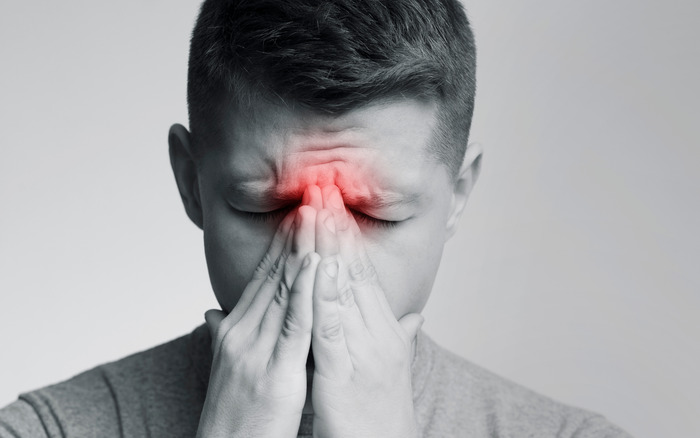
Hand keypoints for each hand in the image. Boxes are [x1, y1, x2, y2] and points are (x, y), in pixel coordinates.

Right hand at [196, 207, 319, 437]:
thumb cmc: (232, 415)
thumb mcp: (226, 368)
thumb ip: (222, 335)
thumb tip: (213, 312)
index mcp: (235, 331)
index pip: (262, 278)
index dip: (281, 245)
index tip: (299, 214)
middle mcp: (242, 333)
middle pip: (272, 274)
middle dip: (294, 235)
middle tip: (312, 198)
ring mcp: (256, 350)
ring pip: (283, 290)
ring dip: (302, 250)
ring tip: (317, 215)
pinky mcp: (276, 370)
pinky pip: (294, 325)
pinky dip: (306, 292)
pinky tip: (318, 265)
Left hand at [310, 185, 423, 437]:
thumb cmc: (381, 412)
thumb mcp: (390, 367)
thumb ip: (398, 336)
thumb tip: (413, 317)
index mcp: (382, 329)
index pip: (362, 273)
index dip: (346, 236)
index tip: (332, 202)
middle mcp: (377, 333)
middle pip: (354, 270)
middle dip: (336, 227)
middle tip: (323, 185)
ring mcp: (362, 351)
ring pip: (343, 290)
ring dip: (329, 247)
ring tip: (316, 209)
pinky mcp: (343, 373)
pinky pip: (331, 328)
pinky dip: (324, 294)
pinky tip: (316, 267)